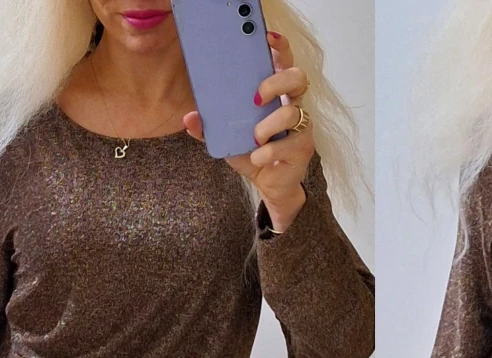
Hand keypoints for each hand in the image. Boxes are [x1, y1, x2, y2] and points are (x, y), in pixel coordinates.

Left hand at [182, 31, 314, 232]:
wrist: (269, 185)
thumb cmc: (253, 153)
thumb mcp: (227, 138)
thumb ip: (210, 127)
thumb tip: (188, 118)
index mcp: (276, 94)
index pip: (284, 61)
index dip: (280, 47)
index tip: (267, 39)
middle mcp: (292, 105)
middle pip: (297, 78)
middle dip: (276, 82)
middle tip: (256, 97)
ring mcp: (301, 126)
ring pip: (292, 113)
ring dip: (268, 125)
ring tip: (254, 138)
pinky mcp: (303, 148)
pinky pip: (289, 144)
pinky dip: (269, 152)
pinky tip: (257, 157)